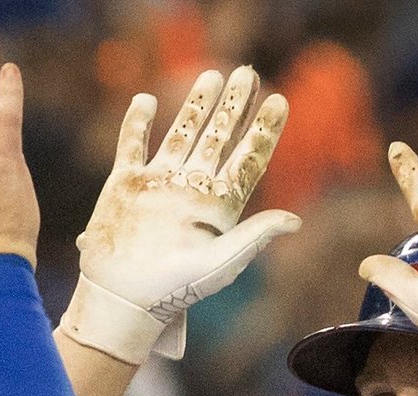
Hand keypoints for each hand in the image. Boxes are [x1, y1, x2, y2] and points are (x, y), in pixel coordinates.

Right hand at [63, 67, 300, 363]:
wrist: (122, 301)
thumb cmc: (175, 291)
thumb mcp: (220, 264)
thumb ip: (253, 237)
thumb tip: (294, 220)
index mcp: (219, 206)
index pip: (248, 160)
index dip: (264, 131)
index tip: (279, 101)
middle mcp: (191, 189)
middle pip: (218, 138)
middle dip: (234, 106)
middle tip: (248, 73)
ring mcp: (158, 184)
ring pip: (182, 133)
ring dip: (197, 106)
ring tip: (212, 75)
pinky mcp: (124, 184)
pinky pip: (132, 145)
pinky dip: (138, 122)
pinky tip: (147, 101)